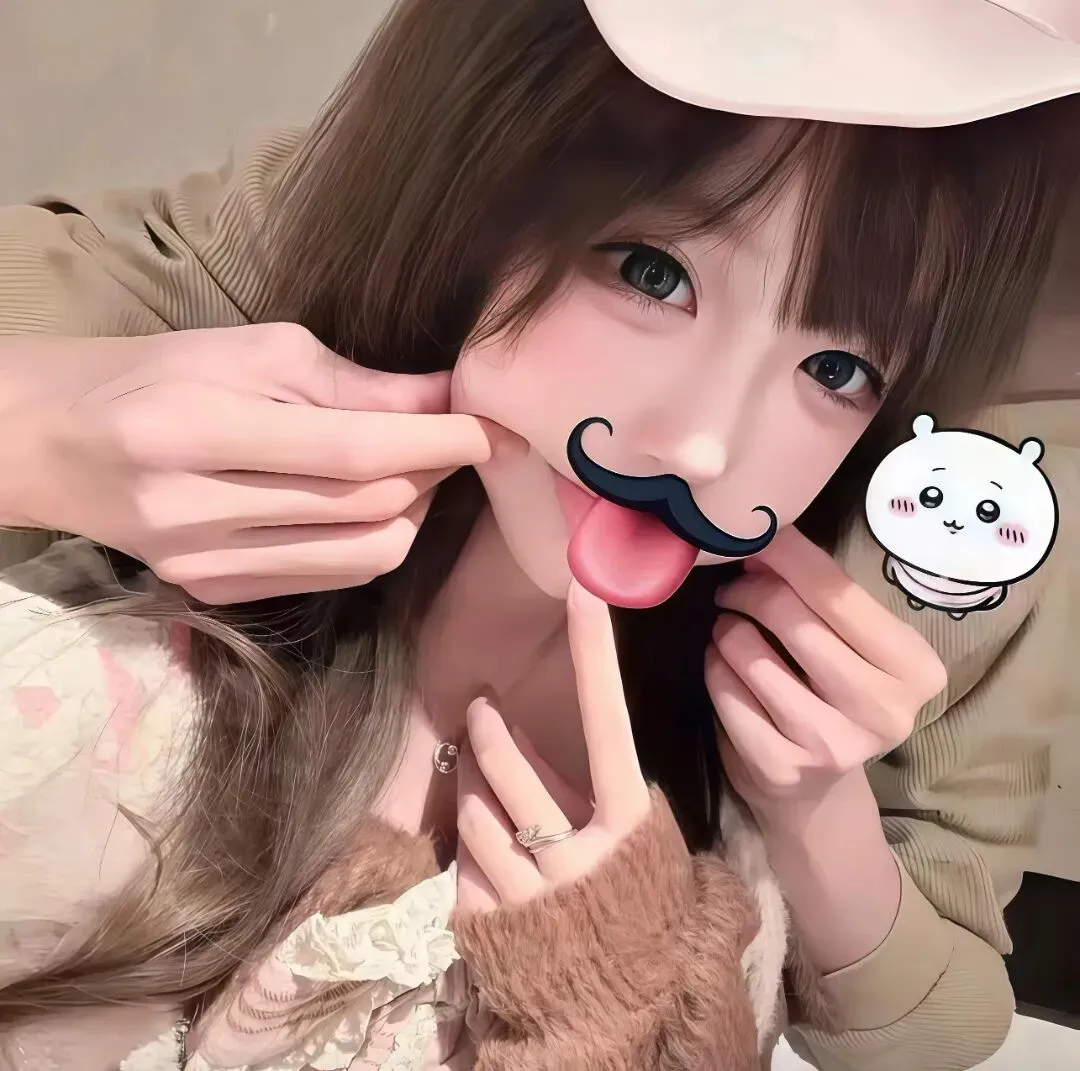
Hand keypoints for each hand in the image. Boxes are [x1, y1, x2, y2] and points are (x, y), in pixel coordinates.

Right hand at [6, 324, 500, 602]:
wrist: (54, 445)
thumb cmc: (152, 375)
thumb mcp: (247, 350)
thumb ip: (349, 382)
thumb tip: (444, 396)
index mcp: (197, 431)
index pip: (352, 452)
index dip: (437, 441)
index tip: (495, 427)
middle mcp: (199, 514)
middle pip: (368, 510)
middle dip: (434, 473)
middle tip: (452, 436)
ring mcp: (208, 568)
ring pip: (365, 556)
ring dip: (414, 511)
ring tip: (414, 469)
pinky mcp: (218, 597)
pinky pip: (334, 578)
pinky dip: (376, 541)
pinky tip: (375, 504)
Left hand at [455, 580, 651, 912]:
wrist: (612, 1030)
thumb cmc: (647, 935)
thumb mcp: (666, 868)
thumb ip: (635, 813)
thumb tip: (618, 771)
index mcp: (629, 826)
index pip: (608, 722)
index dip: (595, 653)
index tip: (582, 589)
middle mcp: (574, 851)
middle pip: (508, 764)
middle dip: (489, 734)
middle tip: (483, 715)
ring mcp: (524, 887)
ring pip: (473, 807)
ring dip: (472, 788)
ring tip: (483, 791)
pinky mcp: (482, 919)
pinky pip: (460, 857)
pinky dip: (469, 846)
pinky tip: (489, 858)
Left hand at [705, 527, 947, 812]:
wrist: (819, 790)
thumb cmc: (836, 693)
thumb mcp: (853, 643)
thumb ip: (822, 596)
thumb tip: (762, 541)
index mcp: (915, 667)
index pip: (839, 592)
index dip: (788, 555)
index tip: (756, 536)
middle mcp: (883, 710)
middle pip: (792, 616)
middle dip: (749, 590)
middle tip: (734, 589)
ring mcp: (832, 744)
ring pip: (750, 653)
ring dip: (727, 630)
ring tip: (730, 630)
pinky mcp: (780, 767)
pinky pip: (726, 691)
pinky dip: (715, 668)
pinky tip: (723, 666)